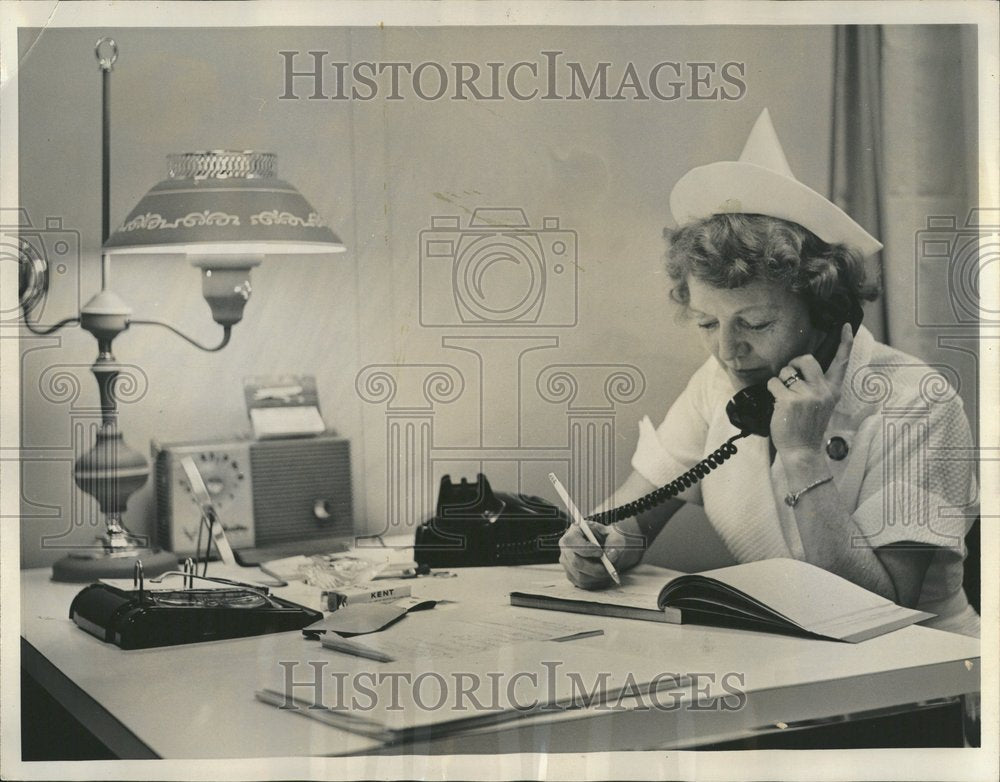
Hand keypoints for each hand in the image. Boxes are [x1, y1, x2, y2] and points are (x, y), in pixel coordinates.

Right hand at [559, 521, 644, 588]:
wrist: (607, 546)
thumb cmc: (609, 538)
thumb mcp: (614, 536)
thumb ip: (614, 544)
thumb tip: (611, 557)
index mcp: (574, 531)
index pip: (572, 541)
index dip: (586, 549)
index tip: (601, 553)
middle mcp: (566, 547)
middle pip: (575, 562)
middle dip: (595, 568)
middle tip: (609, 568)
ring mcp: (566, 563)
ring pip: (580, 576)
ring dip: (597, 576)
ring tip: (609, 571)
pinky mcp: (571, 575)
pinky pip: (582, 584)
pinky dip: (596, 582)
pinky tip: (604, 576)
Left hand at [766, 323, 852, 455]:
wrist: (802, 450)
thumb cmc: (808, 427)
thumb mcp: (822, 405)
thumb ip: (817, 387)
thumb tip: (800, 369)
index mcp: (833, 390)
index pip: (842, 362)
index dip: (845, 342)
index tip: (846, 325)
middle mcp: (822, 390)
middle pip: (806, 359)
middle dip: (793, 363)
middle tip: (789, 376)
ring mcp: (806, 395)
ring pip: (786, 372)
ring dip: (780, 381)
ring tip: (784, 398)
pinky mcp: (789, 401)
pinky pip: (774, 383)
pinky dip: (771, 390)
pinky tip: (777, 403)